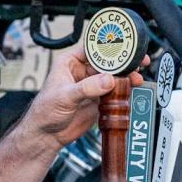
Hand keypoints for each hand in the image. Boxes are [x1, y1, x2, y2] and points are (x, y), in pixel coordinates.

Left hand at [19, 43, 148, 151]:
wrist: (47, 135)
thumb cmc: (45, 111)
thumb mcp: (64, 96)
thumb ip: (86, 88)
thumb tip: (107, 80)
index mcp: (70, 62)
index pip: (92, 48)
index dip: (108, 46)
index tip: (123, 47)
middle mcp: (83, 71)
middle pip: (107, 62)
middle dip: (123, 61)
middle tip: (137, 61)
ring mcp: (92, 85)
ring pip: (113, 76)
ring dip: (126, 76)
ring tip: (136, 77)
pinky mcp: (99, 99)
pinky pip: (114, 91)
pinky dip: (124, 90)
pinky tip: (132, 89)